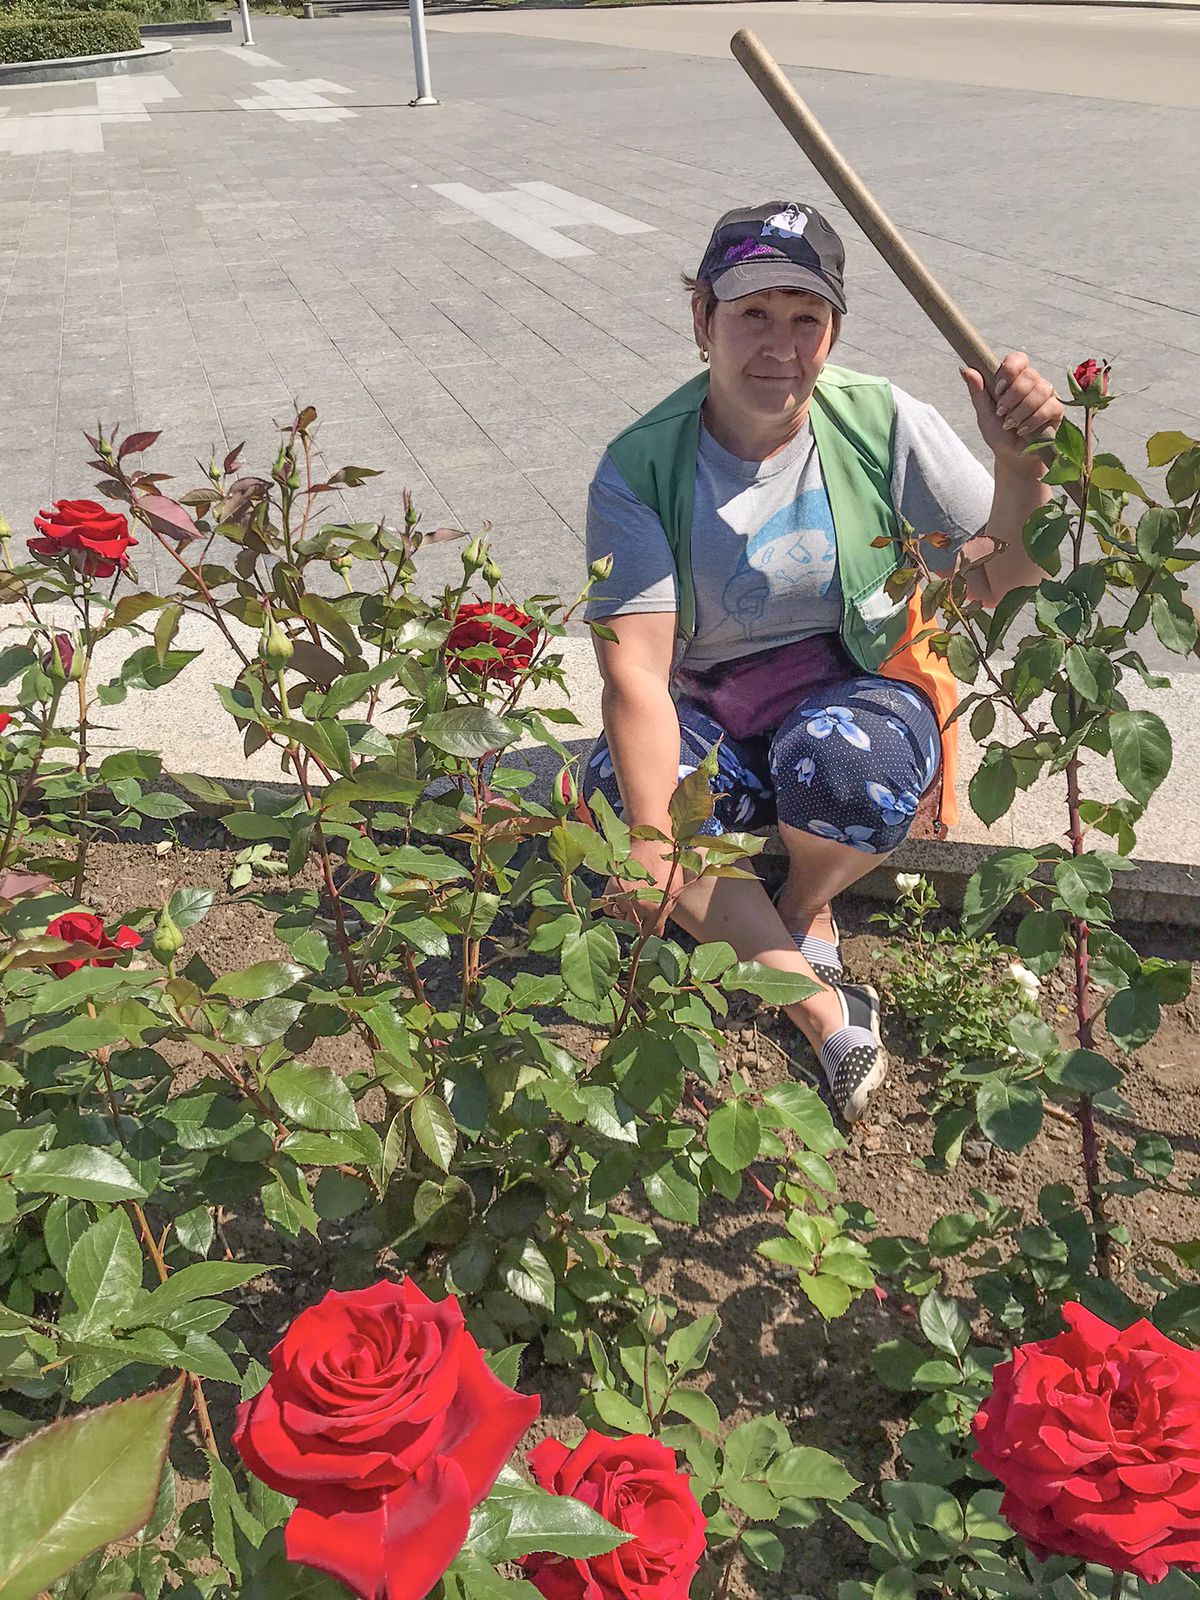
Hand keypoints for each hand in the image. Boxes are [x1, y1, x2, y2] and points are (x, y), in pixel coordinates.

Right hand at [606, 834, 681, 932]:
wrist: (650, 843)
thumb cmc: (666, 864)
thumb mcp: (675, 888)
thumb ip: (668, 908)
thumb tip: (660, 924)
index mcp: (658, 909)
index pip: (654, 932)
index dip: (654, 928)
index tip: (652, 924)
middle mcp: (640, 908)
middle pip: (636, 927)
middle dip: (640, 921)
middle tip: (642, 911)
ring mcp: (624, 899)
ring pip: (622, 919)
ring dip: (626, 914)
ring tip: (632, 902)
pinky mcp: (612, 890)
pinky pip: (609, 908)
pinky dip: (613, 906)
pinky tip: (621, 898)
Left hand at [962, 352, 1062, 471]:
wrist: (1012, 455)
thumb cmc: (998, 433)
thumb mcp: (984, 414)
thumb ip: (977, 392)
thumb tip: (965, 369)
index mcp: (1014, 379)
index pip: (1017, 359)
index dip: (1009, 371)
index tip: (997, 390)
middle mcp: (1032, 383)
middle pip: (1029, 375)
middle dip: (1012, 396)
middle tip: (1002, 412)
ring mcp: (1046, 395)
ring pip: (1041, 390)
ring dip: (1022, 410)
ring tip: (1011, 424)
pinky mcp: (1056, 410)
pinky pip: (1050, 406)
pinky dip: (1033, 420)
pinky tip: (1023, 429)